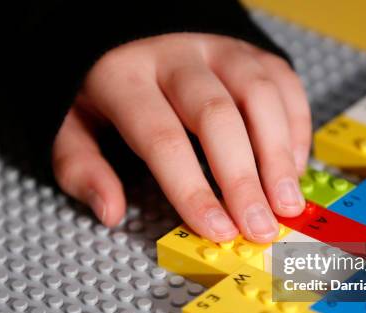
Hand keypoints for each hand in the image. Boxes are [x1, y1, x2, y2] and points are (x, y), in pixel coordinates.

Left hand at [52, 33, 310, 242]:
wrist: (133, 28)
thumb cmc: (105, 85)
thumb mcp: (71, 122)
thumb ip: (81, 167)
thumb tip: (110, 212)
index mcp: (125, 76)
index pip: (162, 138)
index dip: (192, 189)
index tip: (217, 231)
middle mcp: (177, 56)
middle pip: (217, 116)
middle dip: (242, 178)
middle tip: (260, 227)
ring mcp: (219, 47)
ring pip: (259, 94)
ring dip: (278, 154)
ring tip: (287, 203)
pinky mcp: (250, 50)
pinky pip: (283, 82)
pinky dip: (295, 126)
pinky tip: (293, 167)